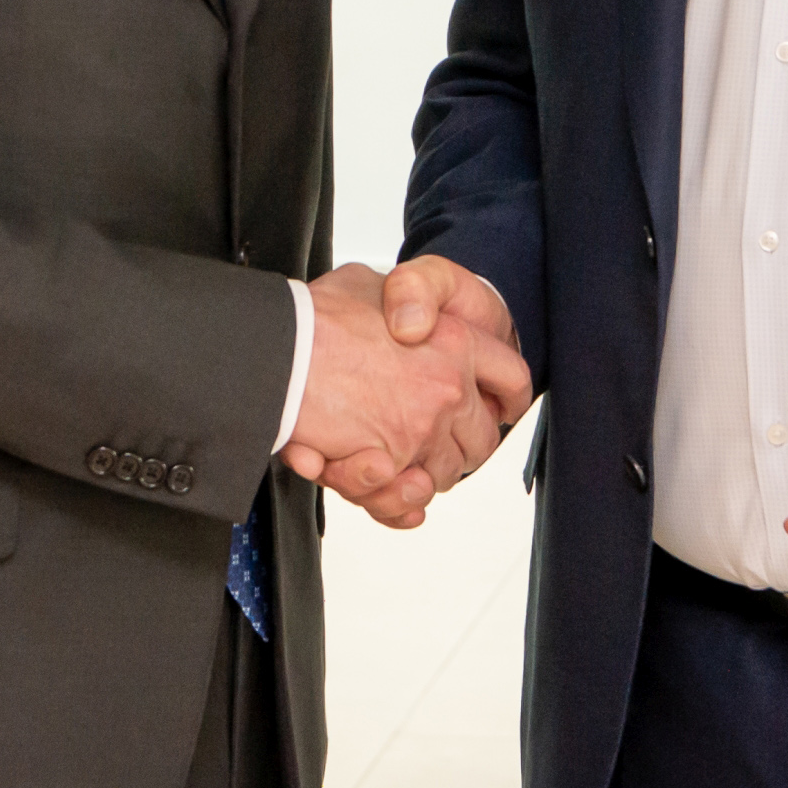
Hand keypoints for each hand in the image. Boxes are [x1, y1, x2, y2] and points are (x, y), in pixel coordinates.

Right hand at [281, 265, 528, 528]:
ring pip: (446, 472)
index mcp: (454, 341)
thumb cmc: (316, 316)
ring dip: (424, 472)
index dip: (507, 395)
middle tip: (433, 437)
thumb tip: (405, 312)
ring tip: (394, 457)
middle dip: (462, 444)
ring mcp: (421, 430)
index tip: (500, 406)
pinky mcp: (389, 465)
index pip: (511, 377)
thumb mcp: (370, 284)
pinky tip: (387, 484)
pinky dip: (400, 503)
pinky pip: (409, 500)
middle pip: (483, 437)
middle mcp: (447, 389)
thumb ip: (399, 300)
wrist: (276, 349)